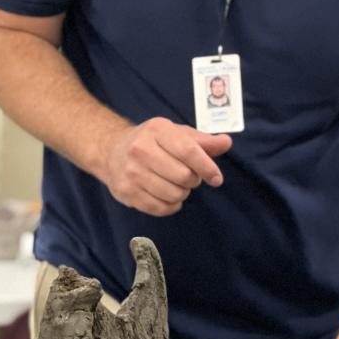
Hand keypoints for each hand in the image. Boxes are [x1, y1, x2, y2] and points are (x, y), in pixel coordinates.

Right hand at [101, 117, 231, 216]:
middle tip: (189, 177)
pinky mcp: (126, 192)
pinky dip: (171, 206)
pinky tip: (168, 197)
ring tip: (176, 185)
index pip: (188, 151)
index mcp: (157, 130)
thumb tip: (226, 142)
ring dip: (182, 194)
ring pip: (173, 194)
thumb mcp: (177, 134)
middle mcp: (140, 149)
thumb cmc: (152, 142)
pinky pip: (160, 208)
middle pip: (183, 176)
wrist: (112, 151)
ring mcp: (131, 172)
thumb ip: (203, 141)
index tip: (216, 179)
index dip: (207, 167)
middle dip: (193, 180)